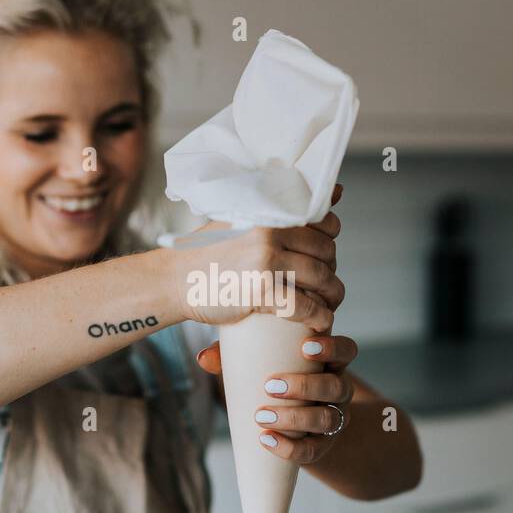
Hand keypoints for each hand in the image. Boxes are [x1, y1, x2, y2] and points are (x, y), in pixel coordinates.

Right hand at [170, 185, 344, 333]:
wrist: (173, 280)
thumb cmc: (210, 252)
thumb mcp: (245, 220)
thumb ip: (285, 208)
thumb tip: (339, 190)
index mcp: (269, 210)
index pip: (325, 222)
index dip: (329, 243)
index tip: (321, 258)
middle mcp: (270, 230)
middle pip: (327, 252)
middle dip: (331, 271)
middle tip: (323, 287)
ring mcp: (266, 259)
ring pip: (322, 279)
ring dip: (332, 297)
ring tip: (326, 306)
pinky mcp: (261, 290)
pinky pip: (306, 306)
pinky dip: (319, 317)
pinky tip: (319, 322)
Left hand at [197, 329, 356, 465]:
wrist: (298, 425)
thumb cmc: (277, 383)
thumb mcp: (264, 365)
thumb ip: (237, 356)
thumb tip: (204, 357)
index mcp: (329, 363)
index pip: (347, 350)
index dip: (332, 348)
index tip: (306, 347)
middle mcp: (339, 390)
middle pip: (337, 386)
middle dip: (306, 386)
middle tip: (271, 385)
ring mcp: (335, 419)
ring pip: (329, 419)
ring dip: (295, 417)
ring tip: (263, 415)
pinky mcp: (323, 446)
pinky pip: (313, 450)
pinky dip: (290, 447)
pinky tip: (266, 440)